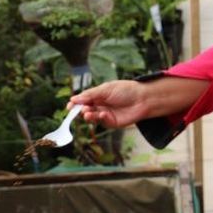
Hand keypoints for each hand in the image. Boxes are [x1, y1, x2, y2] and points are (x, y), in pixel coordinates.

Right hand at [70, 77, 205, 127]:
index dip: (75, 104)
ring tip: (87, 113)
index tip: (69, 107)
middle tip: (79, 110)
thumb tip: (74, 99)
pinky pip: (101, 122)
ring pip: (91, 117)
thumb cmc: (126, 90)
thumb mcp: (105, 89)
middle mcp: (100, 105)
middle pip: (84, 110)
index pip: (83, 100)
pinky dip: (99, 119)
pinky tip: (102, 114)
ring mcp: (105, 114)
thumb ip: (90, 95)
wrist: (143, 99)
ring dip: (87, 116)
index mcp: (98, 95)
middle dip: (80, 111)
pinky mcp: (111, 122)